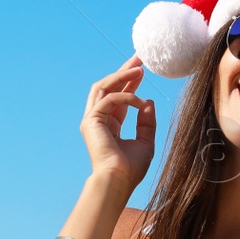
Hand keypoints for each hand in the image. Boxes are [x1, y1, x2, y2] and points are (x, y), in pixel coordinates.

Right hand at [80, 55, 156, 192]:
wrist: (118, 181)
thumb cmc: (130, 168)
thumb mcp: (145, 141)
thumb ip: (147, 122)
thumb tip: (149, 101)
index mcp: (109, 125)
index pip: (119, 97)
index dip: (130, 82)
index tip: (142, 69)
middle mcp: (98, 120)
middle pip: (108, 87)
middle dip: (124, 71)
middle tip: (139, 58)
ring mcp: (92, 120)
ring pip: (103, 87)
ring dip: (121, 76)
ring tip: (139, 68)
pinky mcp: (90, 120)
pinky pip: (109, 99)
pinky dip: (126, 97)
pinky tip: (140, 102)